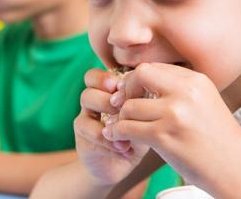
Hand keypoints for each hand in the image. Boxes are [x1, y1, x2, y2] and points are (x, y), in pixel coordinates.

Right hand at [73, 68, 149, 186]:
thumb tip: (157, 87)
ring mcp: (86, 119)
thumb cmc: (137, 135)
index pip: (96, 75)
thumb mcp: (145, 116)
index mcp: (107, 92)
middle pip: (89, 86)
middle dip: (107, 98)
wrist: (121, 166)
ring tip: (126, 131)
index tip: (121, 87)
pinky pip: (90, 132)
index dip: (105, 78)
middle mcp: (93, 102)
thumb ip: (145, 101)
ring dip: (108, 117)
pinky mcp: (83, 139)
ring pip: (86, 103)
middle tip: (123, 109)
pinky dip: (110, 142)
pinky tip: (125, 150)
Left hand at [106, 63, 240, 185]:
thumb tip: (143, 82)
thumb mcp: (206, 103)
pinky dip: (118, 133)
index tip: (134, 94)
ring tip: (125, 127)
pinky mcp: (164, 136)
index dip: (139, 80)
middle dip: (127, 89)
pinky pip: (127, 128)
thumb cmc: (219, 141)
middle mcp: (186, 92)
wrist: (238, 170)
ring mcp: (175, 114)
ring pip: (129, 105)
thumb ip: (180, 91)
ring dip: (122, 117)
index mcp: (197, 81)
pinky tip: (120, 138)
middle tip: (123, 105)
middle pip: (140, 74)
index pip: (155, 67)